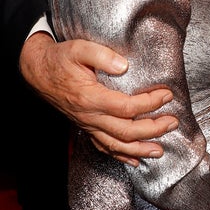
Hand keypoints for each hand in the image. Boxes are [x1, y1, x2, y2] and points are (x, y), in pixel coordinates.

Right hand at [19, 32, 177, 165]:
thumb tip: (124, 66)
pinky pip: (103, 147)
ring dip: (140, 149)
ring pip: (116, 145)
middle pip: (125, 131)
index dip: (149, 103)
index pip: (126, 107)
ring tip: (160, 150)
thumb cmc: (60, 59)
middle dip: (152, 129)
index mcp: (90, 98)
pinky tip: (135, 160)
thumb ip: (102, 55)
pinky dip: (120, 156)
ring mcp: (86, 125)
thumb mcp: (79, 49)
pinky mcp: (85, 127)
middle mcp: (89, 116)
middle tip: (172, 122)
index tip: (166, 95)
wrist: (38, 71)